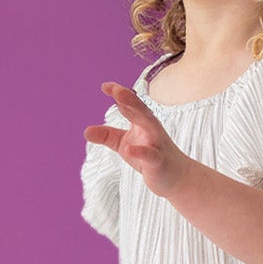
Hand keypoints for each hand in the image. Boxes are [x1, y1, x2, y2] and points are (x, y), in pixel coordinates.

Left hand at [90, 83, 189, 198]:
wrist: (176, 177)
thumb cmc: (149, 157)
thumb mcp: (124, 144)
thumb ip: (107, 136)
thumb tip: (86, 131)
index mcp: (142, 122)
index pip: (131, 104)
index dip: (120, 94)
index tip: (105, 86)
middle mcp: (151, 129)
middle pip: (140, 110)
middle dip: (129, 99)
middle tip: (116, 89)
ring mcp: (157, 144)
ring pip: (150, 126)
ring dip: (137, 115)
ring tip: (122, 105)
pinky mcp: (158, 161)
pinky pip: (151, 155)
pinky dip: (141, 151)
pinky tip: (128, 149)